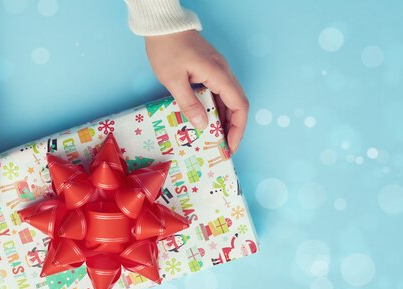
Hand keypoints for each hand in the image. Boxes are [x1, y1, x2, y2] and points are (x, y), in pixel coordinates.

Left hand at [145, 30, 248, 152]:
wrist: (163, 25)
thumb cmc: (166, 49)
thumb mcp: (173, 80)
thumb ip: (189, 104)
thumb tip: (202, 126)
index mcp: (219, 75)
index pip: (239, 105)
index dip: (238, 128)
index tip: (230, 146)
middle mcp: (223, 73)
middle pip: (236, 104)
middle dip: (232, 128)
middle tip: (221, 148)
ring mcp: (217, 70)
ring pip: (227, 99)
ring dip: (223, 120)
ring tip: (213, 139)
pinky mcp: (209, 70)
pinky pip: (218, 93)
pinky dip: (215, 109)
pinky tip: (205, 120)